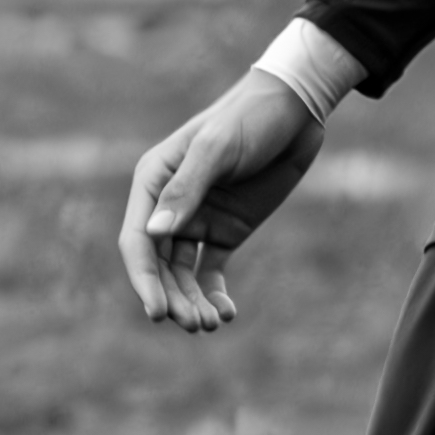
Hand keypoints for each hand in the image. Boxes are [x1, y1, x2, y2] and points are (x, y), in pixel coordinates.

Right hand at [118, 69, 324, 332]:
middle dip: (172, 298)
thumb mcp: (218, 149)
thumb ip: (186, 190)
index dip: (143, 279)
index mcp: (153, 181)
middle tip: (195, 325)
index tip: (158, 312)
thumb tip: (154, 234)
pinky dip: (215, 295)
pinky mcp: (226, 231)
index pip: (137, 240)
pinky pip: (211, 272)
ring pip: (183, 275)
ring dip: (193, 302)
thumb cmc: (250, 117)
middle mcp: (168, 205)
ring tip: (212, 325)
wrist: (297, 109)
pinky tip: (228, 313)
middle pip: (158, 265)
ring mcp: (197, 220)